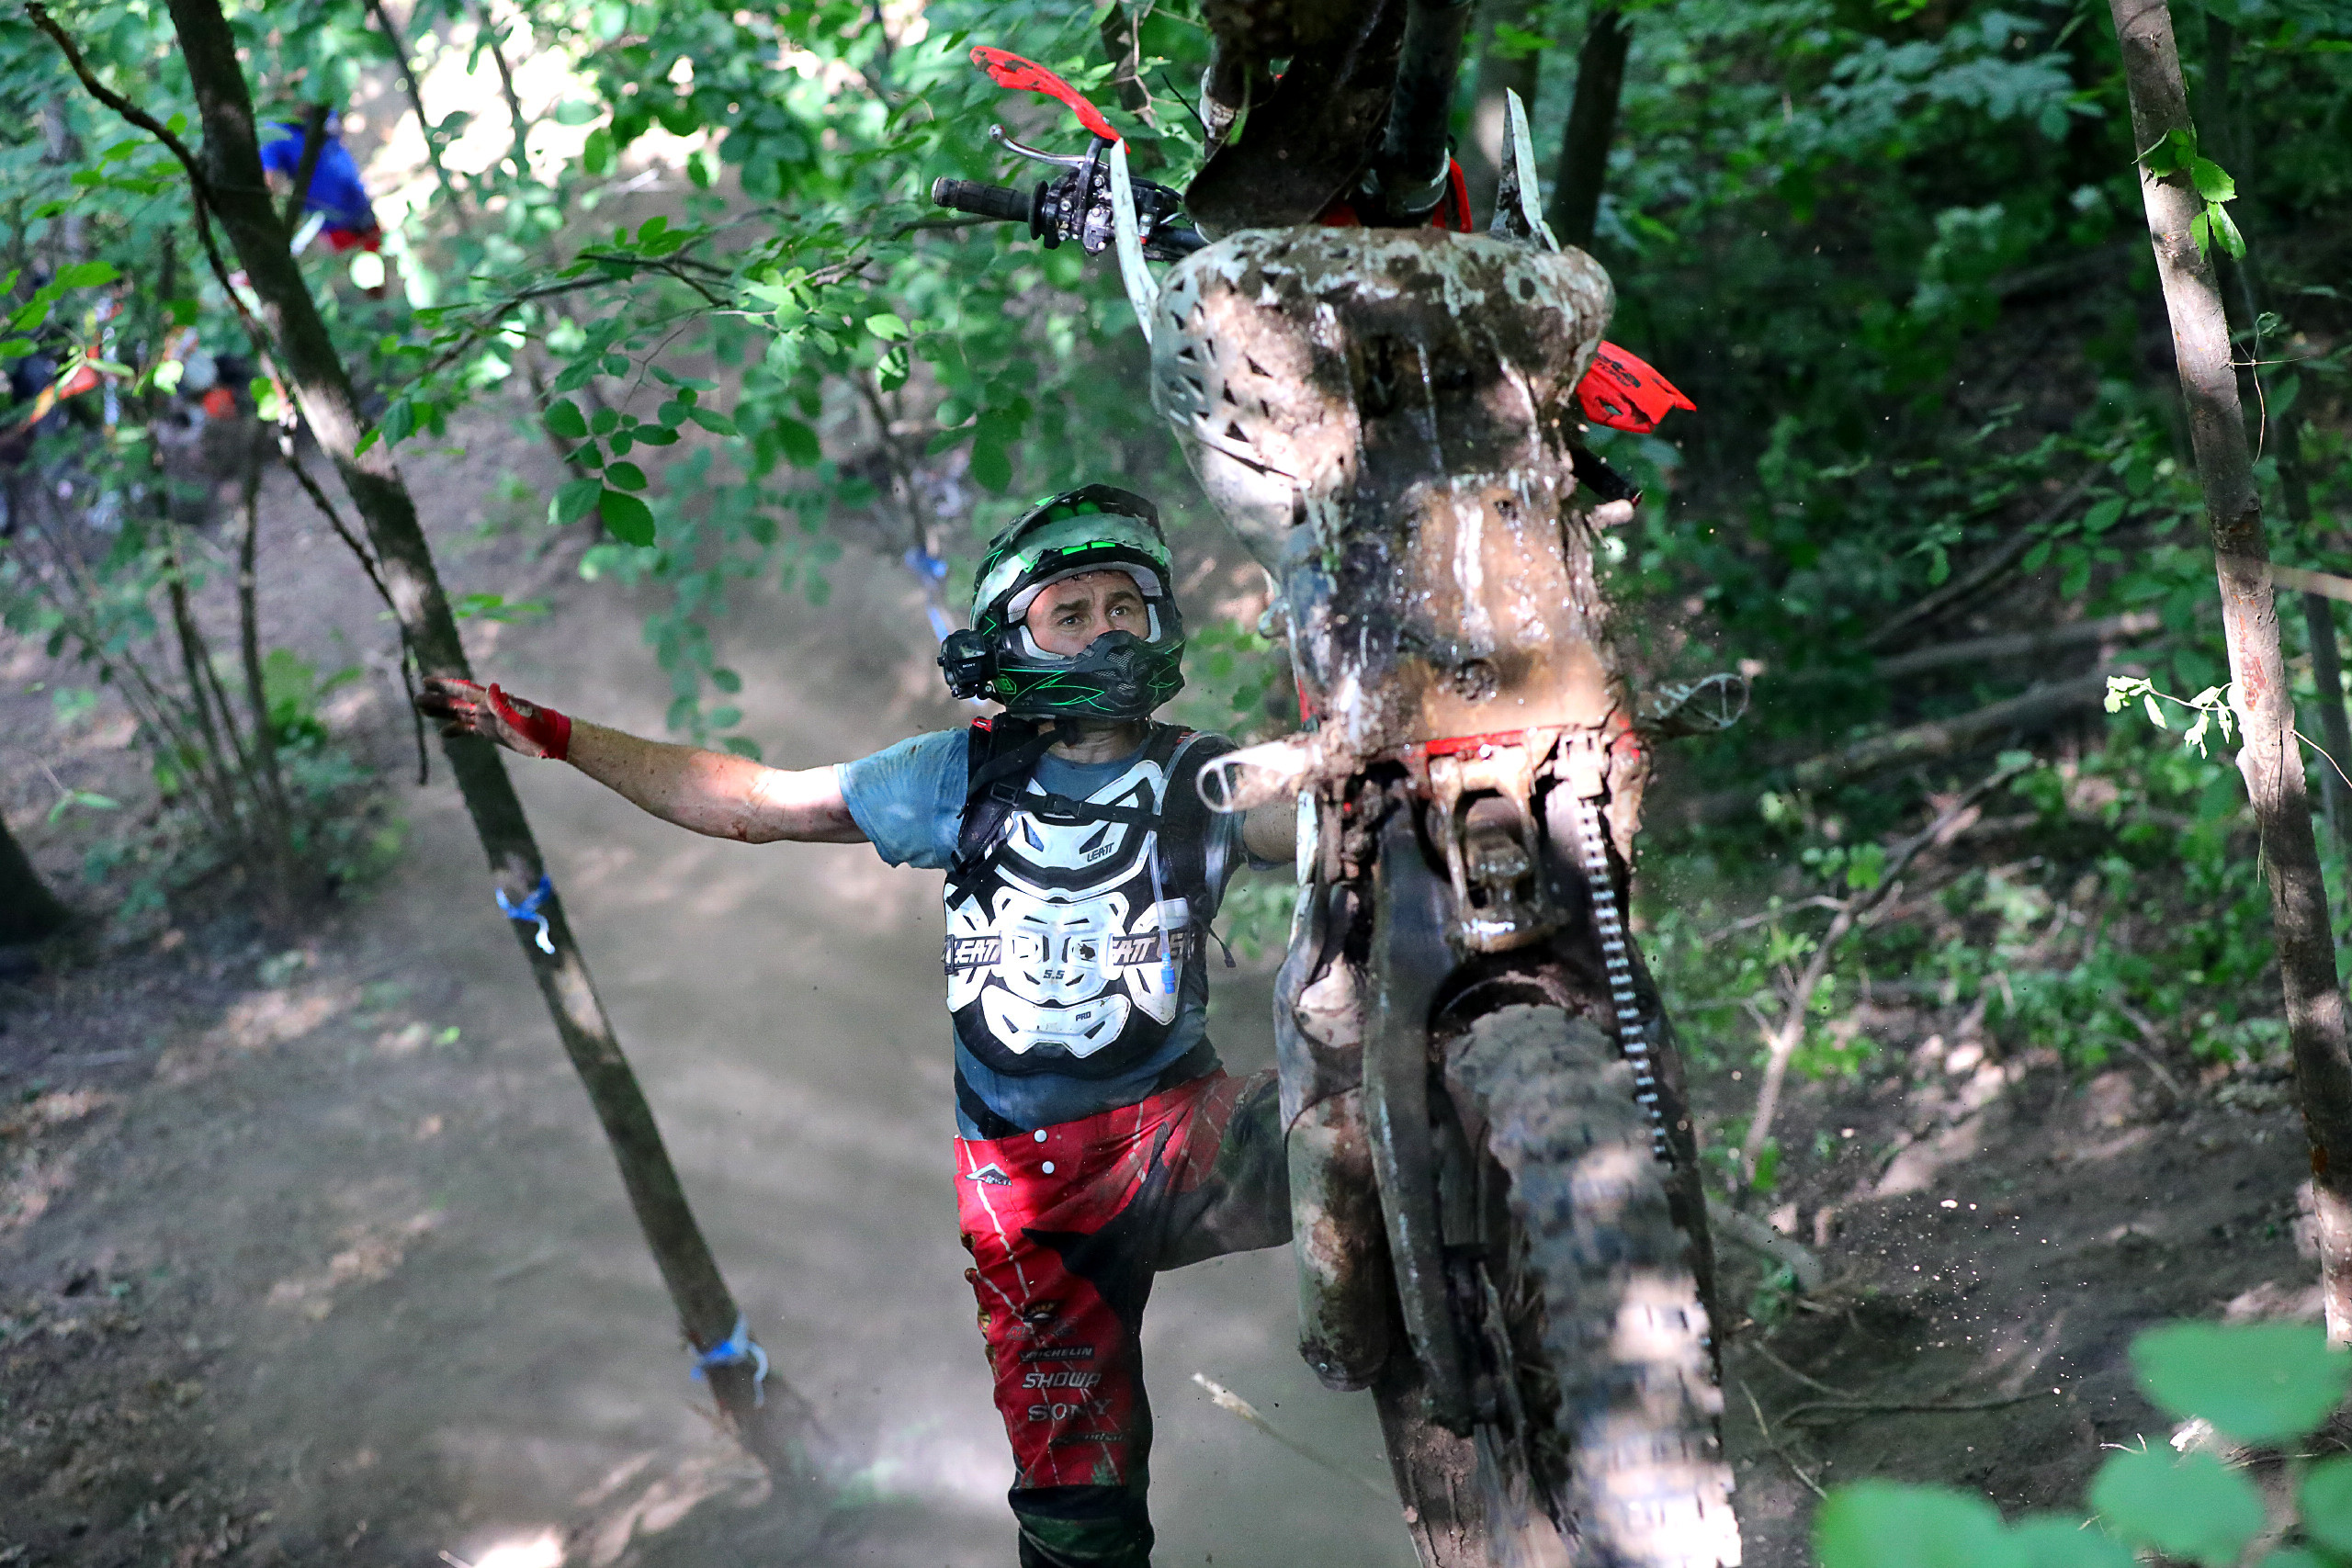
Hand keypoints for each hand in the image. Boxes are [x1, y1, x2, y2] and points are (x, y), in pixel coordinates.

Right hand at [415, 676, 572, 759]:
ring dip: (442, 713)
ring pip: (460, 715)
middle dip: (437, 700)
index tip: (427, 681)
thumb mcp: (521, 714)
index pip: (464, 690)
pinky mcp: (492, 733)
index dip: (445, 685)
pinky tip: (443, 733)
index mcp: (492, 701)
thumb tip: (491, 688)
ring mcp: (488, 720)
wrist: (552, 739)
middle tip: (416, 699)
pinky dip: (456, 731)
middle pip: (457, 702)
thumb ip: (503, 703)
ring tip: (422, 710)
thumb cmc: (539, 725)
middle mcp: (487, 709)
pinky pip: (469, 730)